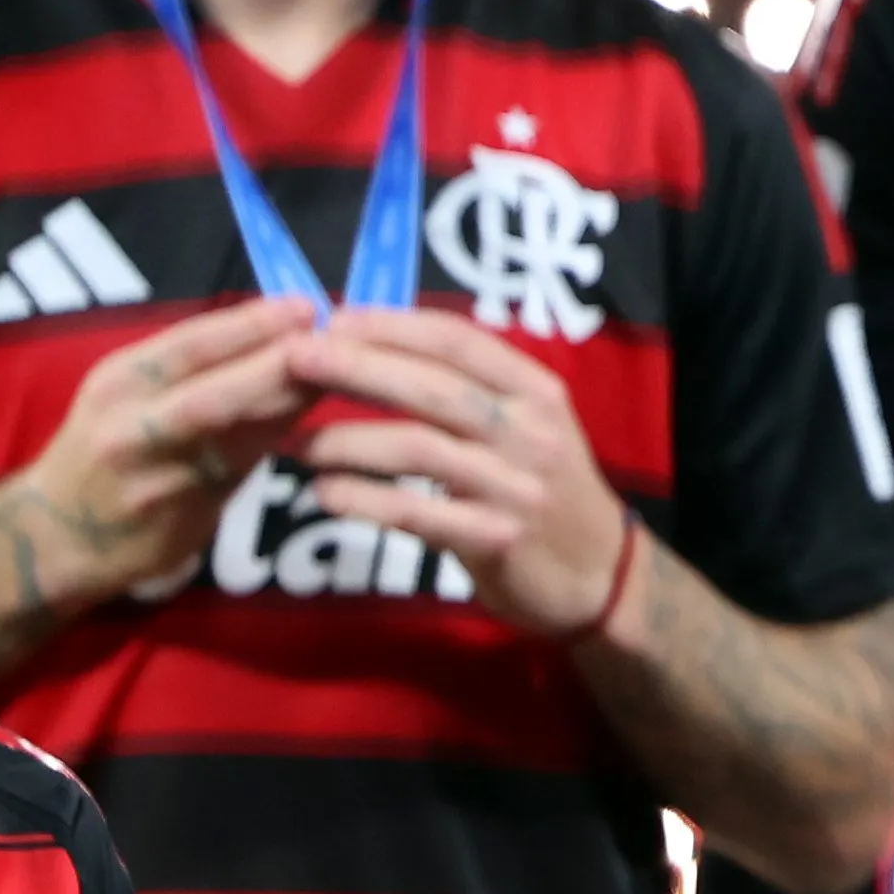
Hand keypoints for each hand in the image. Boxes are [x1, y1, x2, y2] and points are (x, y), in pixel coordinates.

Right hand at [0, 296, 316, 606]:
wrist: (59, 536)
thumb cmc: (107, 446)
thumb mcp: (127, 394)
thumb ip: (190, 368)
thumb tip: (278, 330)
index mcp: (119, 383)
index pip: (187, 345)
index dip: (249, 325)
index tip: (304, 305)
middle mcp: (130, 430)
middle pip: (210, 396)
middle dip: (275, 366)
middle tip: (333, 342)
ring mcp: (155, 481)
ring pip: (234, 440)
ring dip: (289, 408)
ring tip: (338, 378)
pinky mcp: (180, 521)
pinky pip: (240, 474)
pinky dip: (278, 445)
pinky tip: (318, 426)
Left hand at [291, 305, 635, 638]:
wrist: (598, 574)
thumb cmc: (545, 490)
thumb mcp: (526, 428)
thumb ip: (469, 392)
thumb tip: (378, 347)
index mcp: (536, 390)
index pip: (458, 340)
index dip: (392, 325)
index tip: (334, 318)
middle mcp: (529, 431)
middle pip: (433, 386)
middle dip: (358, 367)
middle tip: (295, 360)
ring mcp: (514, 486)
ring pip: (419, 447)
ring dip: (349, 440)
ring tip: (297, 442)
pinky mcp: (495, 538)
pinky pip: (416, 512)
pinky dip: (363, 500)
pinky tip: (326, 494)